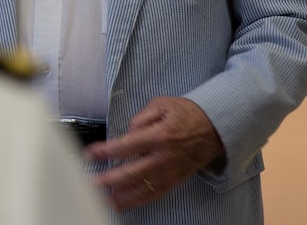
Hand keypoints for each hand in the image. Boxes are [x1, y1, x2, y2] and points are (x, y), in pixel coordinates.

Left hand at [83, 97, 224, 210]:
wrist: (216, 127)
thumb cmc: (187, 113)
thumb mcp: (162, 104)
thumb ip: (141, 118)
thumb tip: (128, 133)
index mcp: (160, 135)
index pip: (127, 146)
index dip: (106, 151)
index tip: (91, 154)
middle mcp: (164, 157)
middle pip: (133, 173)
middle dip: (110, 180)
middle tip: (92, 183)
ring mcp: (171, 171)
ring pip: (144, 189)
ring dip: (122, 197)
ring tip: (104, 200)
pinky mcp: (176, 180)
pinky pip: (156, 194)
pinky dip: (139, 201)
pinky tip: (125, 203)